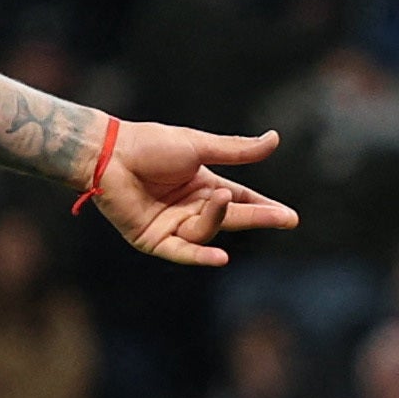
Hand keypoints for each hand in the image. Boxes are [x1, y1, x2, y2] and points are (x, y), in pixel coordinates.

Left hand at [86, 123, 298, 268]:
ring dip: (216, 216)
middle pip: (231, 217)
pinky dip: (200, 256)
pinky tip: (221, 257)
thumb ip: (236, 150)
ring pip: (206, 230)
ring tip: (219, 196)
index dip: (263, 207)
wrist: (110, 153)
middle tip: (286, 218)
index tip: (288, 216)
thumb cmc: (150, 144)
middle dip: (259, 217)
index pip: (240, 199)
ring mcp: (172, 226)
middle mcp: (190, 207)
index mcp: (201, 185)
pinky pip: (181, 252)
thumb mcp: (199, 146)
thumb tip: (274, 139)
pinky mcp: (152, 240)